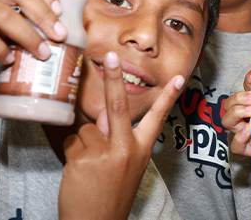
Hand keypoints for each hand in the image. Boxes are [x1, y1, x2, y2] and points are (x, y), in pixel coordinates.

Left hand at [59, 51, 185, 219]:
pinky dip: (72, 154)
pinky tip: (79, 174)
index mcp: (142, 150)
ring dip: (84, 143)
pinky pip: (72, 142)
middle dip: (114, 77)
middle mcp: (126, 150)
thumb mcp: (124, 165)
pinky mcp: (82, 160)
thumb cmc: (111, 194)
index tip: (179, 77)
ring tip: (90, 168)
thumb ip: (116, 137)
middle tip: (110, 56)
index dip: (168, 97)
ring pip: (86, 129)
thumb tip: (103, 113)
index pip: (157, 118)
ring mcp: (104, 154)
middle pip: (117, 105)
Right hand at [223, 69, 250, 156]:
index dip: (249, 79)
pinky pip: (235, 145)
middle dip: (238, 97)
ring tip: (250, 112)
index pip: (248, 87)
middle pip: (230, 103)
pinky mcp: (248, 150)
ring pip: (228, 120)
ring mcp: (245, 132)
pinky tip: (247, 131)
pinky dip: (238, 137)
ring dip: (235, 112)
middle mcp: (248, 117)